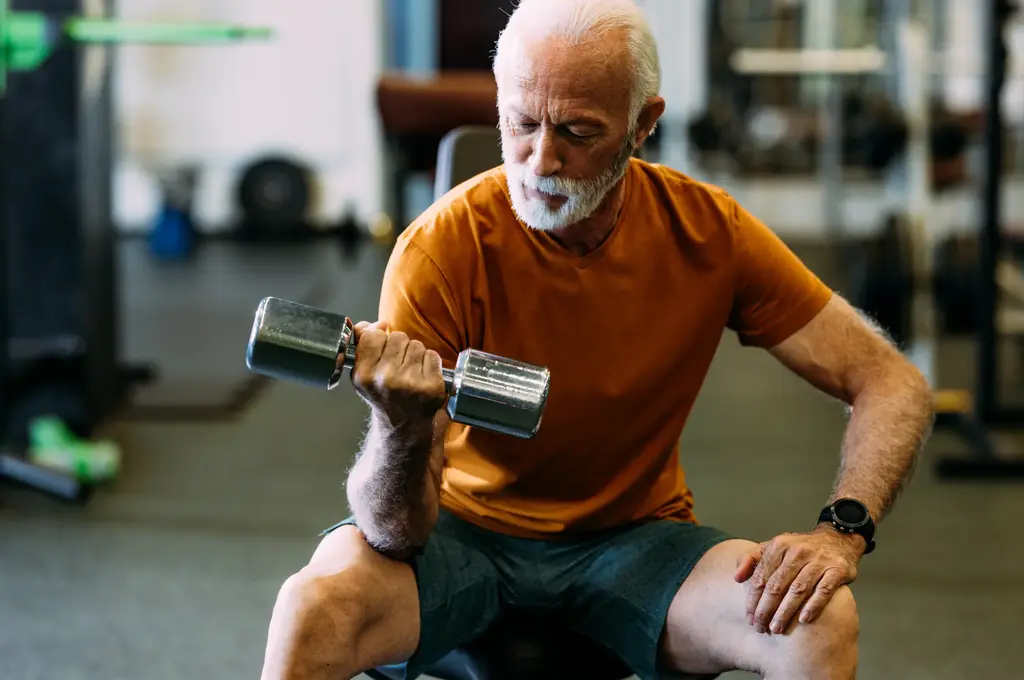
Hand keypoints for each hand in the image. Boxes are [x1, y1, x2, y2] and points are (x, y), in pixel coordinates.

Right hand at [349, 321, 446, 427]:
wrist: (402, 424)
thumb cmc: (383, 394)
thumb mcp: (363, 372)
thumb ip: (362, 342)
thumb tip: (376, 324)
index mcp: (364, 375)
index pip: (373, 336)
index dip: (380, 340)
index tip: (382, 351)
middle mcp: (386, 380)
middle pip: (398, 337)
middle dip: (399, 347)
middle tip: (398, 366)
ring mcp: (410, 384)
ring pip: (416, 345)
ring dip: (415, 354)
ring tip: (410, 372)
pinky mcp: (431, 386)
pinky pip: (432, 355)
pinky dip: (430, 362)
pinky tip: (422, 376)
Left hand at [734, 526, 862, 634]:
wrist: (836, 540)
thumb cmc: (799, 549)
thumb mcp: (773, 547)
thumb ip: (751, 559)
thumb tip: (736, 577)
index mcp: (779, 546)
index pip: (762, 577)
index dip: (753, 599)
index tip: (750, 617)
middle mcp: (797, 551)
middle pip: (777, 585)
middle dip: (766, 609)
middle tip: (761, 627)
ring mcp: (818, 560)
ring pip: (798, 589)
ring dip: (785, 611)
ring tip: (776, 628)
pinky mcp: (837, 570)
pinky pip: (824, 590)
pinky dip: (813, 605)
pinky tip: (803, 619)